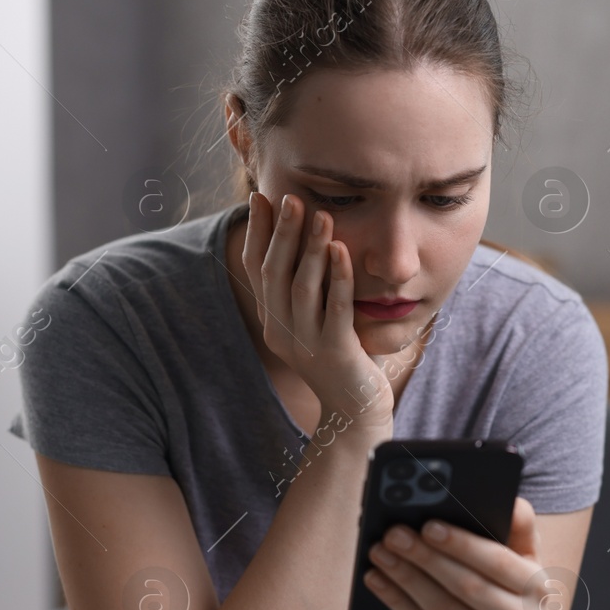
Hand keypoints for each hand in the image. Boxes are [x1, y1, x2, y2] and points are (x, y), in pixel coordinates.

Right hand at [242, 190, 393, 427]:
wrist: (354, 411)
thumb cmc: (340, 358)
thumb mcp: (314, 321)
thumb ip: (305, 288)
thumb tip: (302, 240)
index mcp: (272, 321)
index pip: (255, 270)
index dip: (256, 233)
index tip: (259, 198)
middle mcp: (282, 331)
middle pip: (274, 274)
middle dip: (283, 234)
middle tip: (292, 198)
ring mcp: (307, 344)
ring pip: (302, 289)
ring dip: (311, 250)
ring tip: (323, 216)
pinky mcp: (336, 353)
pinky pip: (335, 310)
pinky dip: (338, 278)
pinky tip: (343, 251)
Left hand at [361, 497, 560, 609]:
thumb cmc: (514, 602)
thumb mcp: (527, 570)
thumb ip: (521, 532)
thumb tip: (511, 500)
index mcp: (537, 589)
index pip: (498, 563)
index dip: (462, 545)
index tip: (429, 525)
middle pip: (466, 586)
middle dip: (425, 557)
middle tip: (393, 533)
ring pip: (441, 608)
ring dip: (405, 577)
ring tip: (380, 551)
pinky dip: (397, 601)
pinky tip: (377, 579)